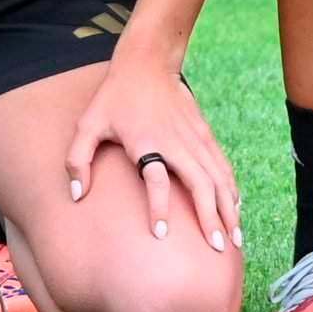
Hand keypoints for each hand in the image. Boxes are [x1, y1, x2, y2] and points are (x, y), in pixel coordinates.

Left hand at [61, 53, 238, 251]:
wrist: (148, 63)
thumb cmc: (113, 98)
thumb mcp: (87, 124)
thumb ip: (77, 160)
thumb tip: (76, 195)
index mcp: (146, 142)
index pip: (156, 180)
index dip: (158, 208)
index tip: (160, 236)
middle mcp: (176, 143)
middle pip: (200, 184)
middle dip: (210, 217)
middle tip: (216, 248)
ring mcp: (195, 138)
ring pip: (218, 179)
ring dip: (228, 209)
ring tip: (234, 239)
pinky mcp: (205, 134)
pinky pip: (222, 166)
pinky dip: (231, 188)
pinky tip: (236, 208)